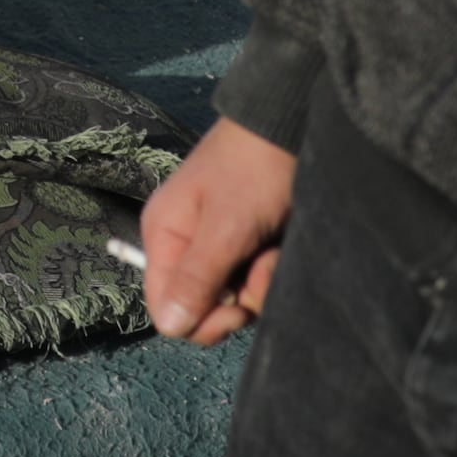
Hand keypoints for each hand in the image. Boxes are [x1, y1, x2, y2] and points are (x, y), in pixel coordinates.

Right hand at [140, 115, 294, 343]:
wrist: (291, 128)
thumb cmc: (252, 170)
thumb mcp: (225, 227)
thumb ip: (197, 278)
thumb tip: (168, 328)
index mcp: (165, 237)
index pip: (165, 306)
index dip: (200, 319)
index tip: (236, 309)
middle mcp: (185, 246)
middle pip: (202, 306)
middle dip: (238, 300)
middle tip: (260, 272)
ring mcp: (217, 247)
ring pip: (234, 296)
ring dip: (260, 283)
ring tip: (273, 251)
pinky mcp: (245, 245)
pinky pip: (253, 280)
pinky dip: (270, 270)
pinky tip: (279, 247)